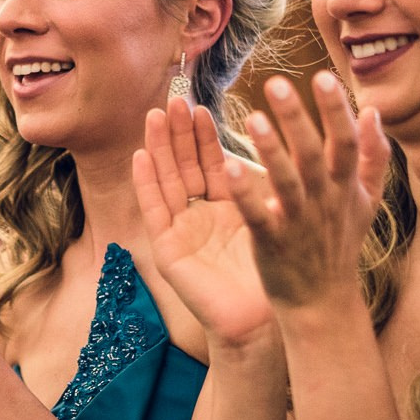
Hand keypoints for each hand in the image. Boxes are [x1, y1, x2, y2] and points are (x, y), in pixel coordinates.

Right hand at [132, 98, 274, 350]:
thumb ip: (264, 182)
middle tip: (174, 100)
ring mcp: (180, 232)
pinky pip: (154, 211)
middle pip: (185, 166)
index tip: (201, 106)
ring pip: (167, 181)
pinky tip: (140, 156)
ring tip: (154, 117)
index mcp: (226, 207)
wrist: (262, 318)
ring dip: (158, 149)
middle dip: (178, 134)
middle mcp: (199, 216)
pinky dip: (146, 183)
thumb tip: (278, 140)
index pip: (211, 163)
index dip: (204, 136)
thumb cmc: (274, 272)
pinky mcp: (167, 250)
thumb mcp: (270, 215)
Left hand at [219, 73, 388, 313]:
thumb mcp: (366, 201)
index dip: (335, 110)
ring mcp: (299, 222)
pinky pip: (258, 214)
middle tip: (276, 83)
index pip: (345, 141)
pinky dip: (247, 192)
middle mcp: (324, 200)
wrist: (322, 303)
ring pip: (287, 181)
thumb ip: (373, 156)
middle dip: (297, 118)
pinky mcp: (273, 242)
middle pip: (314, 153)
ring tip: (253, 118)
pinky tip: (229, 167)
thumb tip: (373, 111)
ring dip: (271, 150)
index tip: (323, 76)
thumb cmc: (340, 245)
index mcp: (345, 186)